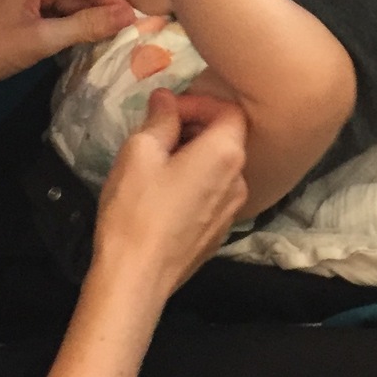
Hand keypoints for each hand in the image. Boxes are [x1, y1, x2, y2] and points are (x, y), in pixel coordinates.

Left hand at [0, 0, 137, 100]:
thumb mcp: (39, 40)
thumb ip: (85, 26)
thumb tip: (128, 17)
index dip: (118, 1)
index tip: (146, 23)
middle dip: (106, 12)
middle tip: (140, 36)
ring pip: (69, 6)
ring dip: (90, 23)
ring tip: (123, 43)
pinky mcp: (19, 14)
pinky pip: (55, 18)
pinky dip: (71, 31)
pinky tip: (91, 46)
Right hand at [91, 89, 248, 295]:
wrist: (137, 277)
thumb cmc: (136, 209)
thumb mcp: (140, 151)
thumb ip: (160, 118)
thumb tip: (167, 98)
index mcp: (226, 153)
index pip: (230, 109)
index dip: (199, 101)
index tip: (167, 110)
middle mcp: (240, 180)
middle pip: (228, 138)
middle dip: (195, 127)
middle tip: (158, 133)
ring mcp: (232, 210)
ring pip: (220, 167)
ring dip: (195, 156)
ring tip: (159, 163)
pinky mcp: (220, 232)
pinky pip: (215, 193)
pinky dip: (197, 182)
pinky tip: (166, 194)